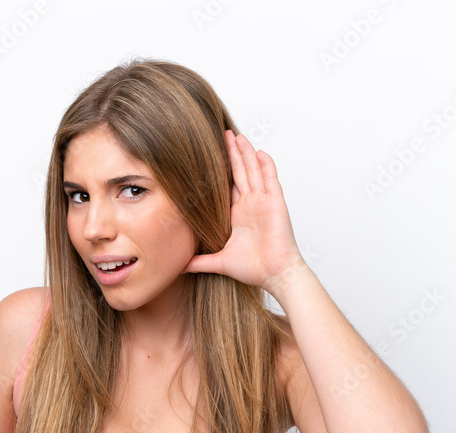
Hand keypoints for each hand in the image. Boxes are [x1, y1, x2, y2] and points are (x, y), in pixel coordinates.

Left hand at [181, 130, 305, 291]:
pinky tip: (259, 152)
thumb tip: (180, 266)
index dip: (220, 170)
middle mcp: (251, 205)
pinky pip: (270, 180)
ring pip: (253, 171)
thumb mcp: (219, 262)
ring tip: (237, 136)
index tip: (208, 155)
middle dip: (232, 154)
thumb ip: (200, 261)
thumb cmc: (253, 269)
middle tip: (223, 134)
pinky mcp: (275, 203)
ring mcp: (264, 202)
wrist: (275, 275)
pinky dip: (265, 165)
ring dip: (246, 153)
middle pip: (239, 173)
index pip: (227, 186)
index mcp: (238, 214)